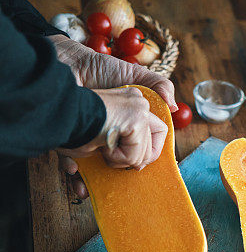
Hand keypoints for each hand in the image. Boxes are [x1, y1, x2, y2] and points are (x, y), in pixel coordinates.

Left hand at [51, 35, 175, 197]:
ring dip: (97, 181)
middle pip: (125, 161)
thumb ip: (159, 86)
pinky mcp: (71, 140)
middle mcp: (115, 133)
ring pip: (99, 169)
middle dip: (122, 167)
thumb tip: (175, 107)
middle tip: (115, 161)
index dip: (146, 154)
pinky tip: (73, 170)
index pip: (148, 145)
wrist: (64, 67)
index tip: (138, 160)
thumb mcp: (134, 75)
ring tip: (90, 185)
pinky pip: (74, 164)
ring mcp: (93, 139)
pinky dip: (74, 172)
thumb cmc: (99, 68)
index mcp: (133, 122)